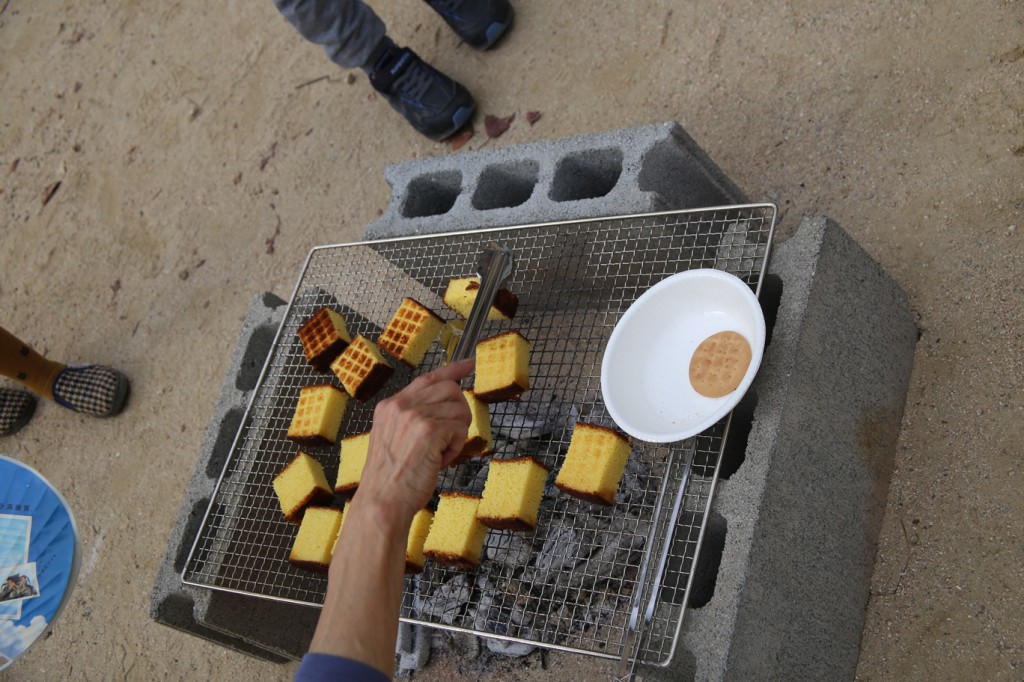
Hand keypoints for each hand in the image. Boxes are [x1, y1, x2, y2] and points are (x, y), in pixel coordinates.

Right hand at [355, 358, 473, 524]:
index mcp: (390, 405)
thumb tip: (444, 406)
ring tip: (440, 453)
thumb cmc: (391, 479)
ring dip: (457, 434)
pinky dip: (456, 447)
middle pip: (450, 389)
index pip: (428, 378)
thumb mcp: (393, 438)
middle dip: (459, 412)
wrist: (382, 502)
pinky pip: (460, 429)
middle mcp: (400, 405)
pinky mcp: (429, 430)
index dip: (453, 370)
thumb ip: (412, 418)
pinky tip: (440, 460)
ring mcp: (414, 416)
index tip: (469, 364)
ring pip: (459, 409)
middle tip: (451, 436)